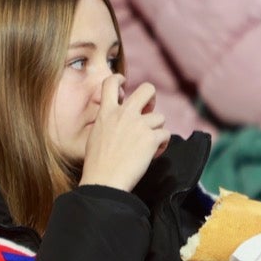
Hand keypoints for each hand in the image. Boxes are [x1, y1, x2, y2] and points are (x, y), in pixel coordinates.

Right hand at [78, 75, 167, 191]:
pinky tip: (153, 153)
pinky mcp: (151, 139)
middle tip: (148, 111)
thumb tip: (119, 123)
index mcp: (106, 113)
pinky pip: (165, 135)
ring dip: (156, 130)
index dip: (119, 80)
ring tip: (148, 145)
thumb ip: (107, 123)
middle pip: (147, 89)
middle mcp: (124, 114)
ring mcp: (139, 125)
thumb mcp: (95, 136)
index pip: (111, 83)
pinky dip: (161, 145)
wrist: (104, 181)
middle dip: (151, 98)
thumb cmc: (96, 165)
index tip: (123, 84)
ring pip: (159, 118)